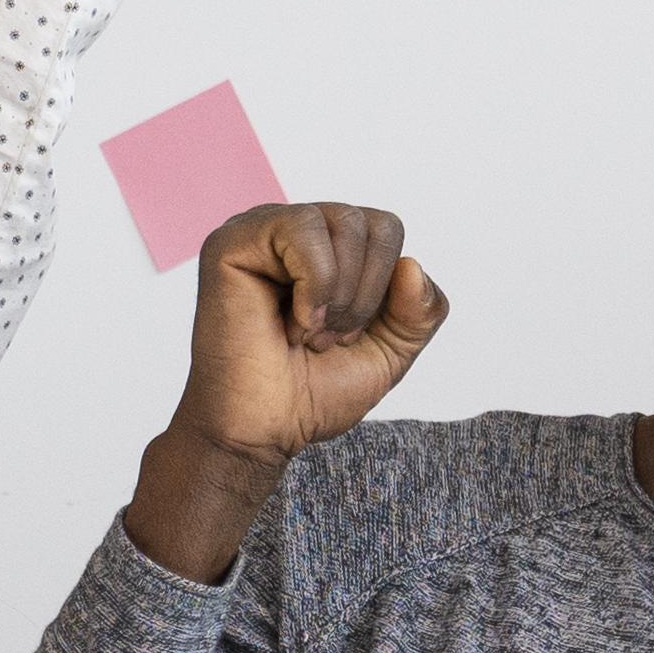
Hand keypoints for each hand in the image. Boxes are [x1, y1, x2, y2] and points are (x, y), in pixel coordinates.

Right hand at [176, 202, 452, 461]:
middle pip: (374, 224)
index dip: (384, 289)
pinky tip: (291, 321)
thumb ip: (421, 310)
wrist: (263, 430)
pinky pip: (304, 228)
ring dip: (339, 294)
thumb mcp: (392, 350)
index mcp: (329, 246)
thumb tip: (412, 265)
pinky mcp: (233, 241)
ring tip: (307, 332)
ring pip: (345, 221)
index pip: (387, 229)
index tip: (346, 335)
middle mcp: (296, 230)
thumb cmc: (313, 392)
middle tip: (326, 338)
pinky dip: (314, 285)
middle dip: (365, 295)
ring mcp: (261, 229)